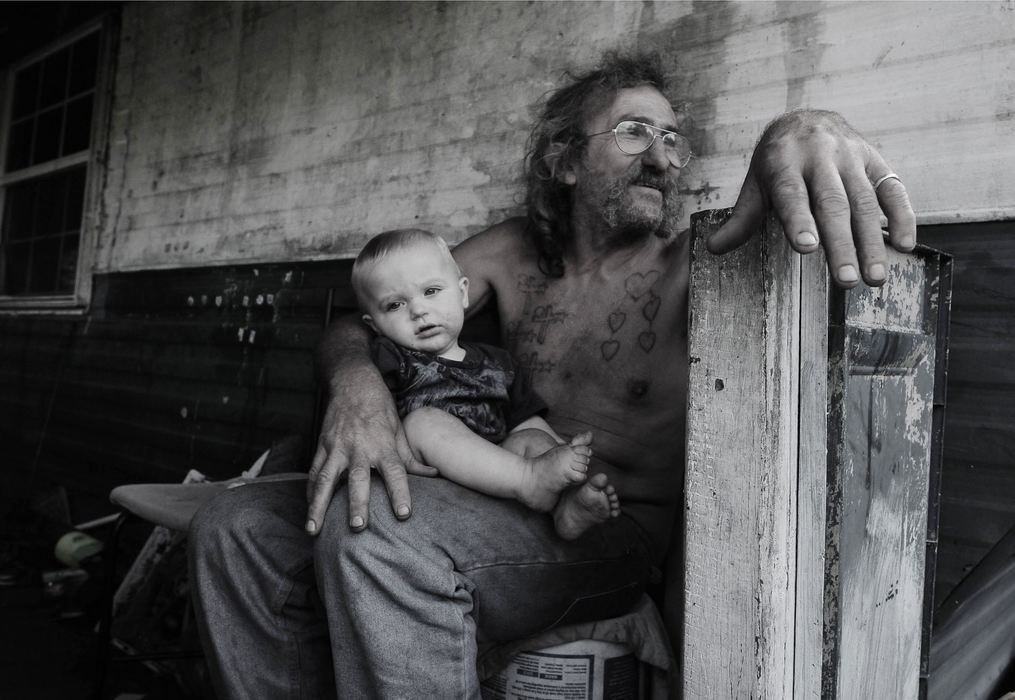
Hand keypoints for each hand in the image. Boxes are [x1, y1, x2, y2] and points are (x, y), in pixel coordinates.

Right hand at [305, 369, 436, 535]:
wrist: (353, 381)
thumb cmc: (380, 407)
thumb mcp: (399, 429)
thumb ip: (411, 457)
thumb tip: (433, 475)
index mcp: (383, 444)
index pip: (395, 472)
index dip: (400, 493)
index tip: (404, 514)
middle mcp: (359, 447)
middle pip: (358, 479)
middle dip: (358, 503)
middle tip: (358, 527)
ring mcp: (337, 447)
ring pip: (326, 479)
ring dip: (319, 505)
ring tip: (314, 529)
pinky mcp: (322, 445)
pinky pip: (313, 471)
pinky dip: (309, 492)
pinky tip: (308, 509)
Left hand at [707, 110, 914, 287]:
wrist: (807, 118)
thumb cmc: (777, 162)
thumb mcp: (755, 183)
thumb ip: (741, 217)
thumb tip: (714, 248)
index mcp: (784, 162)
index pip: (792, 194)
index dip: (799, 220)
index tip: (806, 247)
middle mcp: (820, 157)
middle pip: (833, 205)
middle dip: (841, 245)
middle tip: (847, 281)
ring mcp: (851, 157)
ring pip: (864, 202)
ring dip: (872, 242)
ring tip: (874, 278)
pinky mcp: (875, 160)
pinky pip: (894, 189)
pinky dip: (903, 216)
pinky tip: (905, 245)